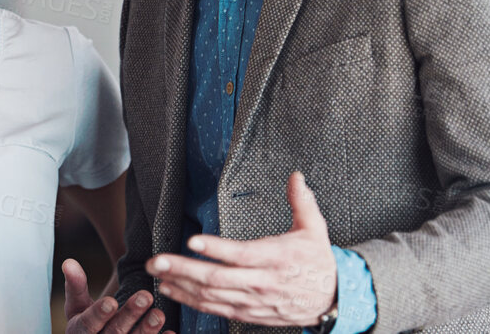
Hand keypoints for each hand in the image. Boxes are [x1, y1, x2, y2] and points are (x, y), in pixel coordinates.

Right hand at [63, 258, 171, 333]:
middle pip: (114, 332)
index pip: (88, 324)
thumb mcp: (77, 305)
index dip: (99, 314)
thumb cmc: (85, 320)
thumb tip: (68, 262)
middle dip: (130, 315)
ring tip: (159, 314)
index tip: (112, 301)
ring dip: (147, 330)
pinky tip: (171, 332)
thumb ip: (75, 285)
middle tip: (146, 296)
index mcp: (79, 331)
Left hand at [148, 172, 336, 326]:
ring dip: (181, 286)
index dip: (216, 249)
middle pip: (217, 278)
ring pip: (211, 296)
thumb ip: (302, 201)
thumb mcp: (316, 229)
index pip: (241, 254)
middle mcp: (261, 282)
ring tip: (157, 274)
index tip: (193, 241)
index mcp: (276, 258)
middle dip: (183, 269)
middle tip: (157, 260)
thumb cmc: (319, 262)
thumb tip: (295, 176)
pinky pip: (215, 309)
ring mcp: (252, 300)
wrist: (331, 300)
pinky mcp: (248, 313)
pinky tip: (173, 291)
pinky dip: (191, 302)